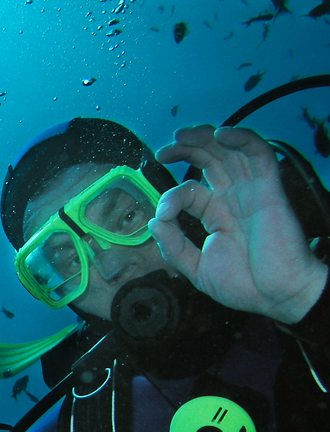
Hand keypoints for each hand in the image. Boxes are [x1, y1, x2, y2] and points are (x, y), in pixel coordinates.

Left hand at [150, 125, 327, 323]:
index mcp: (217, 213)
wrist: (278, 297)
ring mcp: (252, 192)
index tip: (163, 213)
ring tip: (183, 134)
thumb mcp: (196, 268)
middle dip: (187, 148)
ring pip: (231, 151)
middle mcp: (234, 198)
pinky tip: (222, 134)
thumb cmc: (244, 285)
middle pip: (210, 160)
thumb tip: (153, 220)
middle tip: (166, 148)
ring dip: (207, 137)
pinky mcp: (270, 191)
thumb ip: (173, 246)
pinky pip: (260, 156)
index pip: (190, 189)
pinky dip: (243, 139)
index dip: (173, 194)